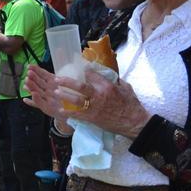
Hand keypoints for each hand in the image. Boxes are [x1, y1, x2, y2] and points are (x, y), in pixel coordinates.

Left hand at [26, 66, 150, 138]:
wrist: (135, 123)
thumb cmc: (131, 105)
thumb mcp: (126, 88)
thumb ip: (115, 80)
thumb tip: (107, 73)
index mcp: (107, 86)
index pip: (92, 75)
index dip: (83, 70)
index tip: (75, 67)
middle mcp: (99, 96)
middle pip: (80, 87)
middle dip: (67, 82)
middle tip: (56, 79)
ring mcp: (95, 108)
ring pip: (76, 100)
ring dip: (64, 96)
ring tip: (55, 92)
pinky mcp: (93, 118)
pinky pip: (78, 115)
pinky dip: (69, 113)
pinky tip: (60, 110)